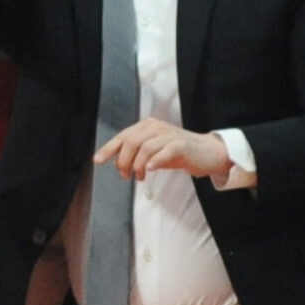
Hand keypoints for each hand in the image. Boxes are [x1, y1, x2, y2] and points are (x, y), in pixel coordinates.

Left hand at [93, 117, 233, 180]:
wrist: (207, 152)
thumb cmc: (178, 152)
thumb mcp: (154, 150)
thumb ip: (136, 153)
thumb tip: (117, 162)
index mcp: (147, 126)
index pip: (123, 136)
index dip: (108, 149)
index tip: (97, 161)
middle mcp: (156, 127)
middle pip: (131, 142)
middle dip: (123, 161)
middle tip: (125, 175)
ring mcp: (169, 135)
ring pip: (144, 147)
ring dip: (137, 166)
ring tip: (139, 177)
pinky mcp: (181, 145)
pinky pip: (163, 151)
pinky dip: (154, 161)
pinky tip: (149, 170)